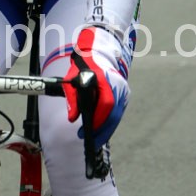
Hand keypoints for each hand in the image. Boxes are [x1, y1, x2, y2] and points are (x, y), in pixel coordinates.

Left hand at [64, 27, 128, 148]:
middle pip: (114, 113)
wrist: (95, 54)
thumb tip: (72, 118)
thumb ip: (72, 99)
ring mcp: (123, 90)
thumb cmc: (81, 68)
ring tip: (96, 140)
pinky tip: (102, 130)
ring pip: (117, 115)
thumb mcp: (72, 80)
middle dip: (103, 130)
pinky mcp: (124, 95)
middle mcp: (117, 85)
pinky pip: (118, 112)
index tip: (89, 131)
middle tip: (92, 142)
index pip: (106, 103)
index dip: (99, 119)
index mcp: (104, 80)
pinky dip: (110, 122)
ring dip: (107, 129)